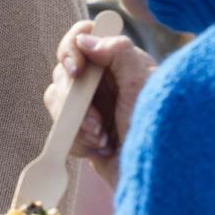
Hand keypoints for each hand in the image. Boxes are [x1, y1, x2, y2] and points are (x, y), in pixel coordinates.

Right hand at [47, 16, 156, 190]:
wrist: (158, 178)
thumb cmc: (158, 130)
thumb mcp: (143, 85)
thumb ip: (118, 53)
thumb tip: (84, 39)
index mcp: (121, 62)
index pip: (84, 37)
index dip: (72, 50)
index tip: (77, 71)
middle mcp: (105, 80)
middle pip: (64, 71)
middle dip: (76, 100)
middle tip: (99, 123)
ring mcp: (93, 105)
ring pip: (57, 99)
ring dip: (77, 123)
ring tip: (102, 139)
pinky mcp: (84, 129)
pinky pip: (61, 127)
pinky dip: (77, 140)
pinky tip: (99, 150)